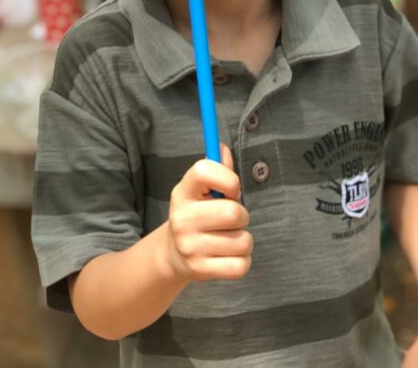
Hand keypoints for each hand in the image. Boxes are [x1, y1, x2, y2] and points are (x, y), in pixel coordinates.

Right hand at [166, 144, 252, 282]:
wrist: (173, 253)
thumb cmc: (197, 214)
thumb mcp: (201, 190)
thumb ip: (217, 169)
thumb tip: (223, 148)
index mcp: (183, 191)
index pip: (204, 170)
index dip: (228, 178)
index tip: (231, 189)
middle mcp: (183, 218)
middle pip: (233, 213)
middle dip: (242, 216)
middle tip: (233, 219)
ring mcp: (189, 246)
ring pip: (243, 240)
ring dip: (243, 239)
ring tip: (229, 238)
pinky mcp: (199, 270)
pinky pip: (241, 265)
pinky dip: (243, 261)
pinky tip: (229, 255)